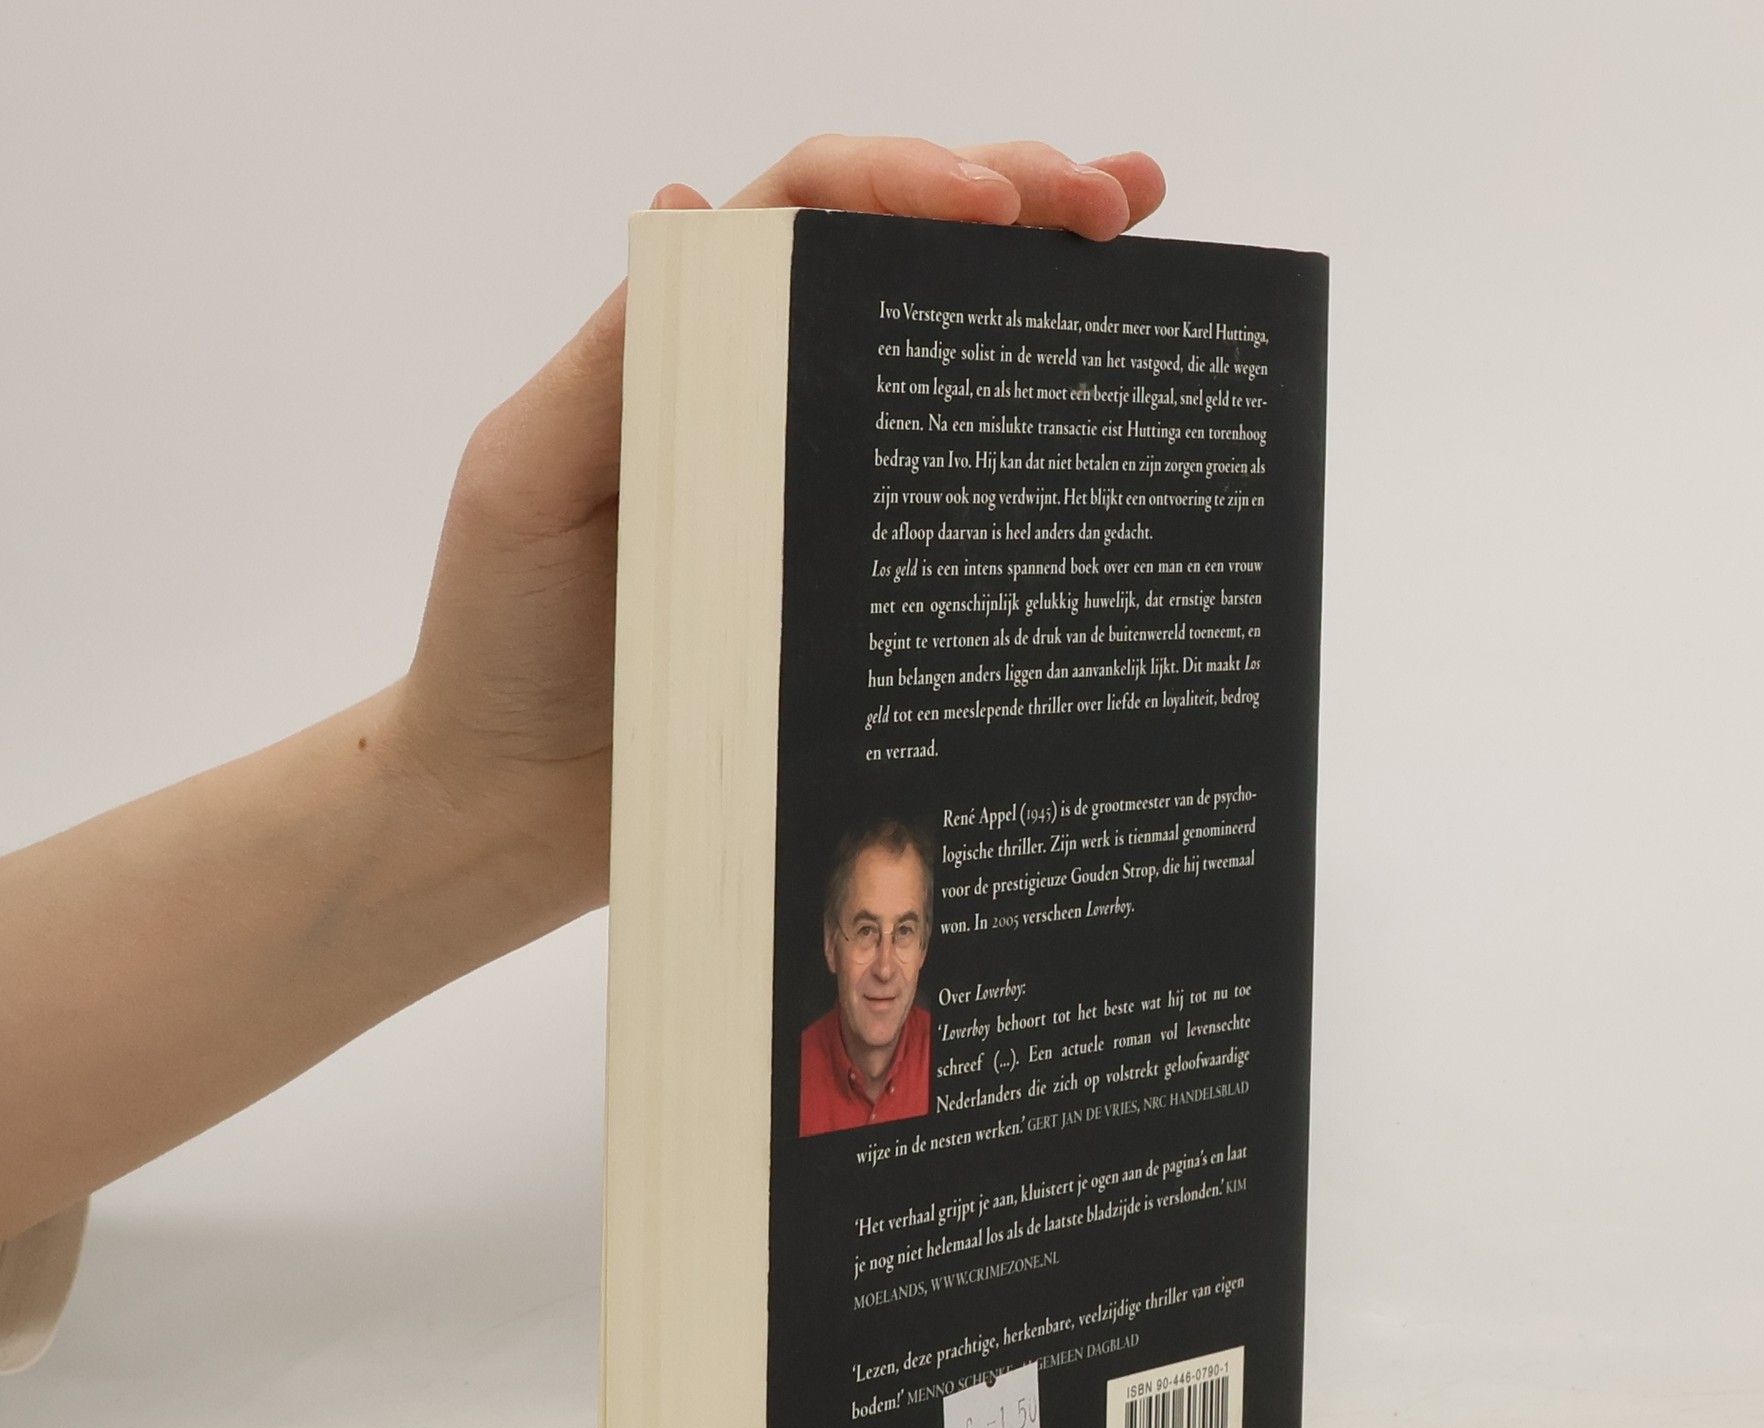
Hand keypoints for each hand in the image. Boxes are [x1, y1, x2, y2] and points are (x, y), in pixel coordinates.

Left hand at [388, 136, 1166, 923]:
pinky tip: (1111, 429)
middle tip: (1121, 202)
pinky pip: (951, 518)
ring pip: (945, 372)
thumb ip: (609, 361)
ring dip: (1052, 304)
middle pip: (905, 266)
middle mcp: (773, 403)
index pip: (811, 214)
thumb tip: (684, 204)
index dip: (908, 180)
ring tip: (1158, 262)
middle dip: (1020, 204)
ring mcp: (825, 499)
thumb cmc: (499, 637)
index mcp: (693, 350)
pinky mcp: (859, 597)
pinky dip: (1033, 462)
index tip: (1000, 202)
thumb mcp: (528, 475)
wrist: (512, 806)